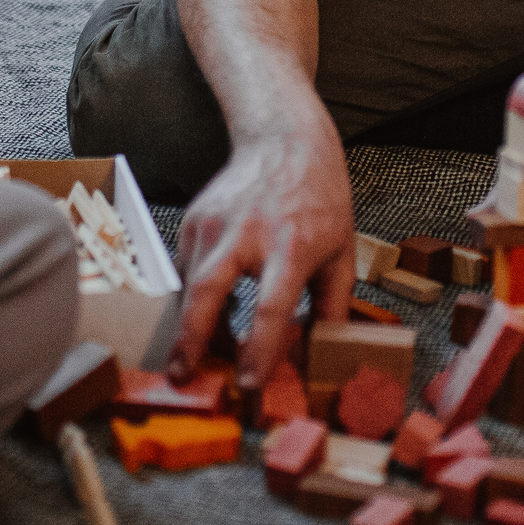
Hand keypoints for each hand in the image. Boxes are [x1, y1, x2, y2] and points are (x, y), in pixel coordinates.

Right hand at [170, 125, 355, 387]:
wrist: (285, 140)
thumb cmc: (321, 199)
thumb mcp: (341, 252)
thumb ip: (331, 307)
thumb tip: (315, 358)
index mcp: (291, 246)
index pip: (271, 308)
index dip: (258, 350)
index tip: (248, 383)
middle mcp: (246, 234)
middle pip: (208, 293)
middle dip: (192, 341)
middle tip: (182, 377)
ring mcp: (213, 225)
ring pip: (190, 286)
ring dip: (192, 328)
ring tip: (197, 359)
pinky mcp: (193, 220)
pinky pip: (186, 271)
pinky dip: (192, 300)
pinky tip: (207, 316)